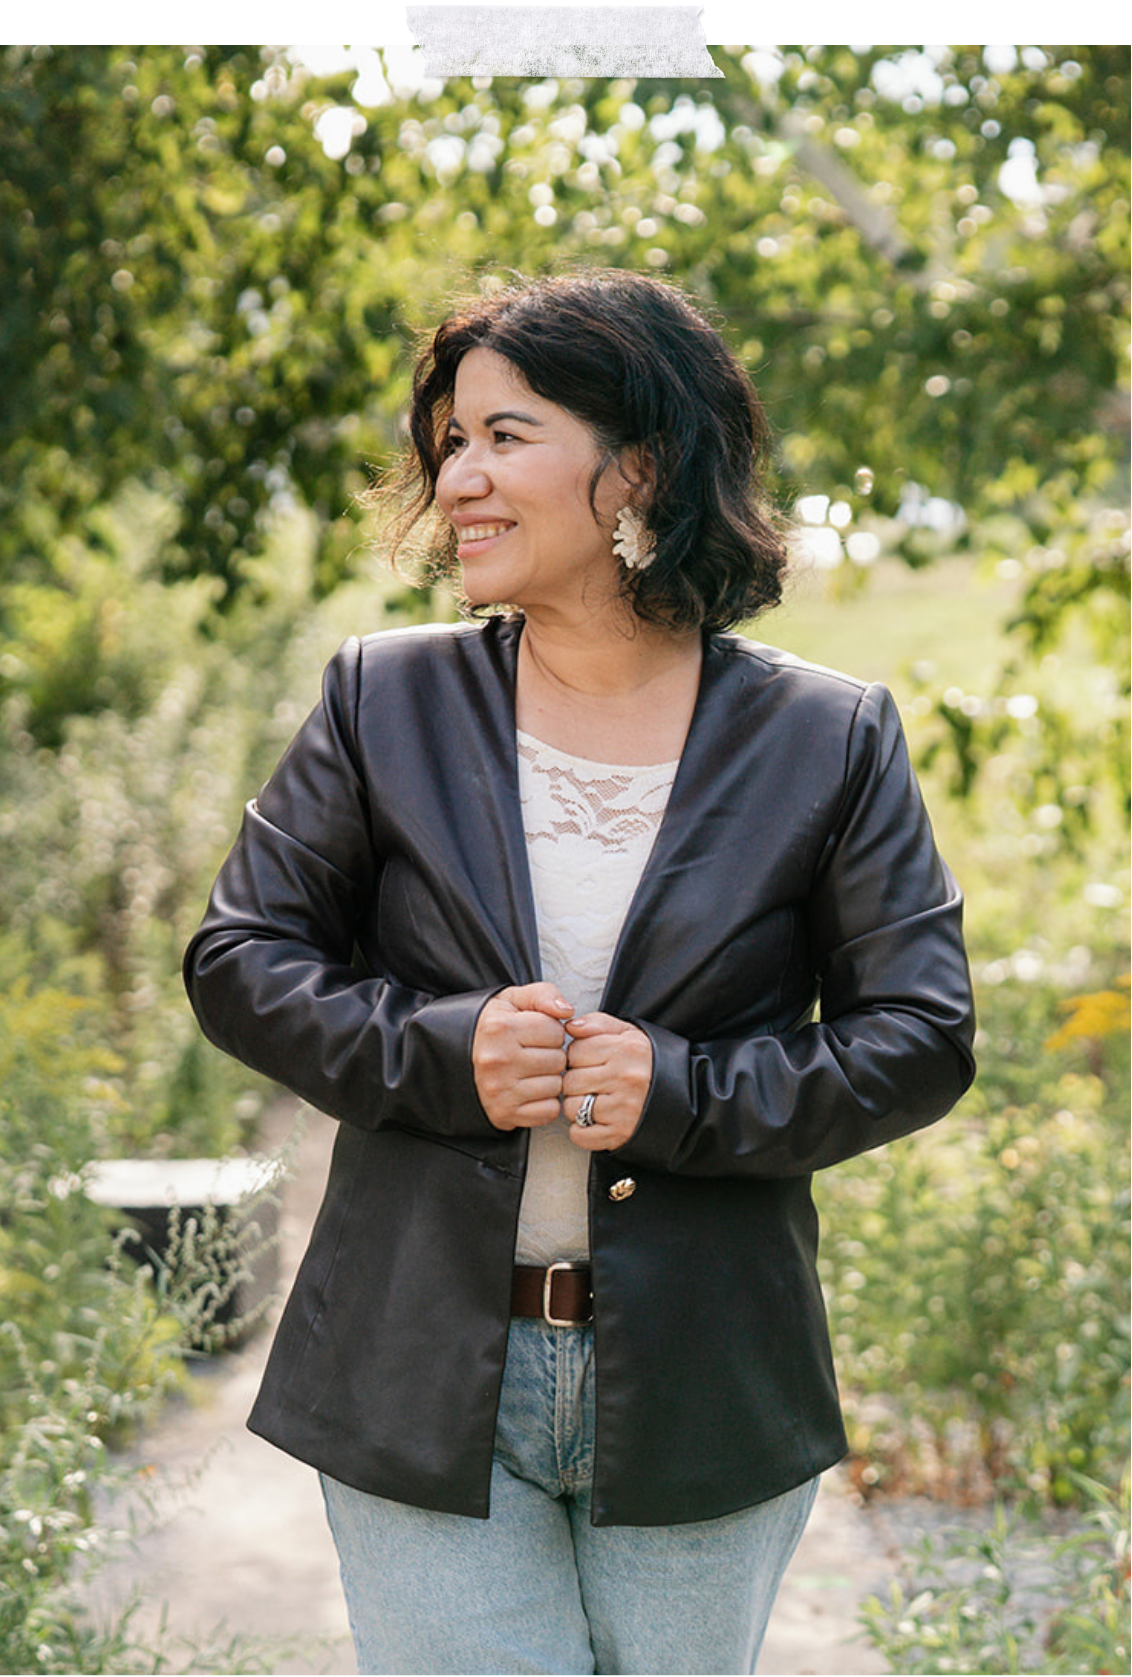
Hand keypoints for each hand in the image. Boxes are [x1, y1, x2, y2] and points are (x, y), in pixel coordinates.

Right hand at [473, 982, 573, 1131]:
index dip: (551, 1031)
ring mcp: (499, 1090)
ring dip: (549, 1079)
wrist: (454, 1058)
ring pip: (556, 1086)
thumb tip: (567, 1011)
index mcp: (500, 1028)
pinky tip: (529, 1090)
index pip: (556, 1031)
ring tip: (530, 1071)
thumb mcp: (512, 1000)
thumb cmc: (490, 1029)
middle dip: (551, 1055)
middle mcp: (498, 1060)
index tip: (535, 1034)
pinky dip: (545, 1103)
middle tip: (532, 1053)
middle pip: (558, 1060)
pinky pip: (549, 1111)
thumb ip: (543, 994)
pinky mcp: (504, 1113)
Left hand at [562, 1013, 651, 1150]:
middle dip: (576, 1083)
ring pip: (572, 1108)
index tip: (590, 1063)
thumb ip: (598, 1024)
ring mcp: (624, 1108)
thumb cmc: (649, 1065)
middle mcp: (627, 1078)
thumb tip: (570, 1027)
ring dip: (578, 1107)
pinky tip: (597, 1120)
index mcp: (627, 1050)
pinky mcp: (620, 1134)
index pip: (575, 1051)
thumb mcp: (629, 1034)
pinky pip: (580, 1135)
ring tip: (597, 1101)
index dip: (577, 1057)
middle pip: (570, 1081)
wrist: (683, 1097)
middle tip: (594, 1083)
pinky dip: (582, 1131)